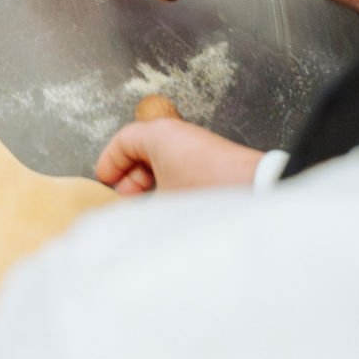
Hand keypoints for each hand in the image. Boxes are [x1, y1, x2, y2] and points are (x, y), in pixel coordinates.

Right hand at [97, 117, 262, 196]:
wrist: (254, 191)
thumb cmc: (206, 190)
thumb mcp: (163, 204)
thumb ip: (139, 211)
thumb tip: (130, 224)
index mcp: (157, 133)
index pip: (123, 141)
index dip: (109, 162)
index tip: (103, 181)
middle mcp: (175, 133)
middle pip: (141, 149)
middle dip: (130, 176)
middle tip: (124, 200)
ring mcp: (194, 145)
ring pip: (160, 160)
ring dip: (150, 183)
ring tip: (147, 208)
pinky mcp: (210, 160)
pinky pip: (178, 166)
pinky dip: (168, 183)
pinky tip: (170, 206)